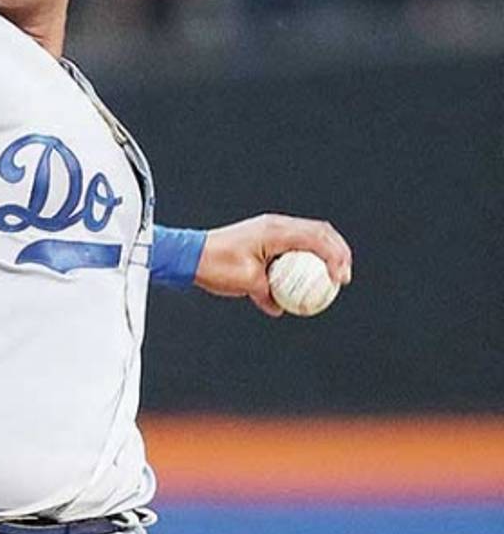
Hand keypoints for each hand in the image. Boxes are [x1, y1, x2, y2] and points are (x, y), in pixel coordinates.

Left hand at [195, 214, 352, 316]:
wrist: (190, 254)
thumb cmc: (215, 265)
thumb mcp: (246, 283)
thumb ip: (268, 293)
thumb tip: (279, 307)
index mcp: (275, 231)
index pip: (316, 239)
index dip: (336, 258)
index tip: (341, 280)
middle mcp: (275, 226)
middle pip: (319, 233)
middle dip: (337, 253)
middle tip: (344, 278)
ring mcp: (269, 229)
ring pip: (307, 237)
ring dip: (323, 254)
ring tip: (331, 277)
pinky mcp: (263, 237)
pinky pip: (291, 245)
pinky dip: (304, 258)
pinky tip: (305, 278)